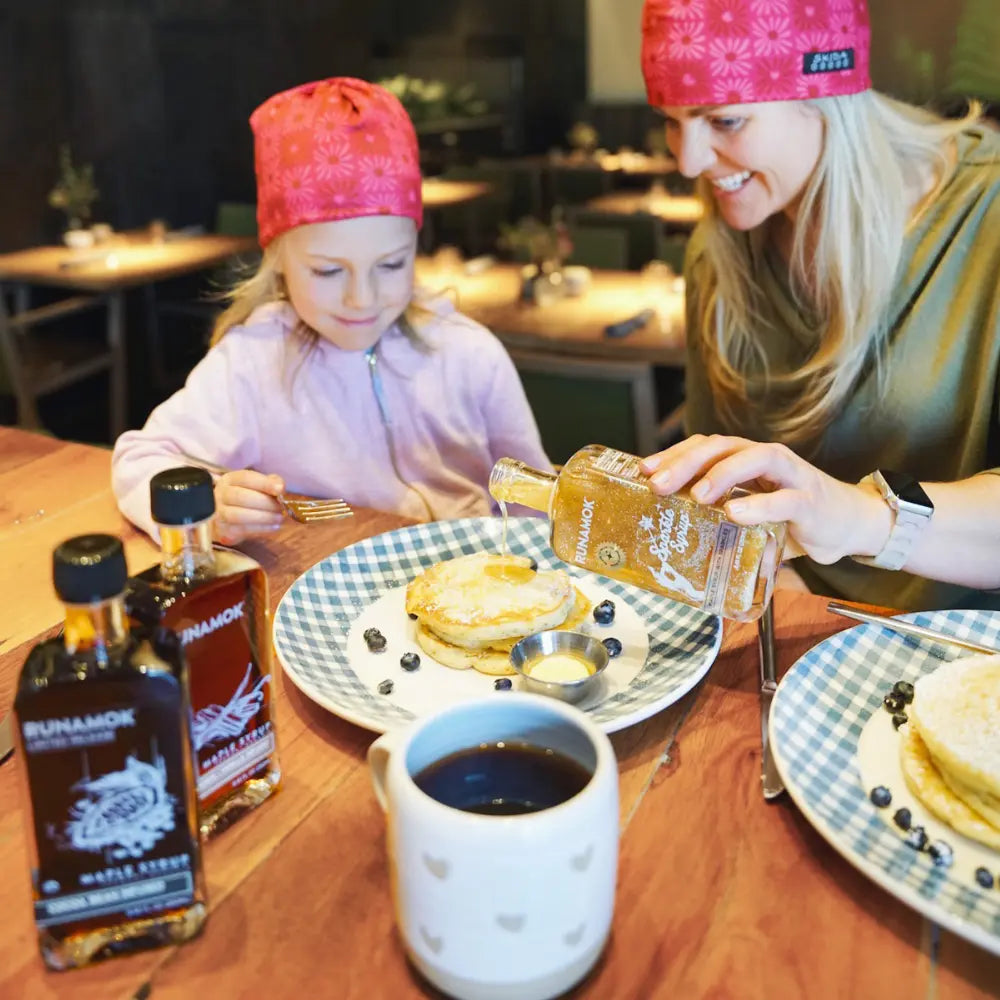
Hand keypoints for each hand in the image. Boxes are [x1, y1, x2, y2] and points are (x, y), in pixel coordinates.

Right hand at [212, 470, 284, 545]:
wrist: (229, 518)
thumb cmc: (248, 497)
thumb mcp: (258, 485)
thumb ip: (270, 482)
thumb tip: (279, 487)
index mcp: (230, 479)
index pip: (246, 478)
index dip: (264, 483)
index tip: (280, 489)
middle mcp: (221, 494)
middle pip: (242, 497)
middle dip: (266, 503)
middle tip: (281, 508)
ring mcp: (219, 513)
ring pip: (239, 515)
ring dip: (264, 517)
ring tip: (279, 518)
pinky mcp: (224, 530)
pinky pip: (242, 530)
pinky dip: (261, 529)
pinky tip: (273, 527)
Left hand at [639, 434, 889, 564]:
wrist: (850, 524)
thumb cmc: (793, 518)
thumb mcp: (751, 518)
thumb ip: (721, 526)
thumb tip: (682, 549)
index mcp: (745, 460)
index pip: (704, 446)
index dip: (673, 454)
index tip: (644, 470)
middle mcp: (765, 459)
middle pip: (721, 446)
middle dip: (686, 461)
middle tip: (657, 483)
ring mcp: (790, 476)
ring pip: (754, 459)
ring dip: (722, 473)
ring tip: (696, 494)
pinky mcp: (811, 500)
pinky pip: (784, 499)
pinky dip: (759, 505)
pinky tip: (734, 514)